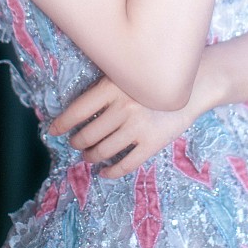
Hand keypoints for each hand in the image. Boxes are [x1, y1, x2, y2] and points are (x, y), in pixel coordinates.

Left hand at [48, 75, 196, 178]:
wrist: (195, 84)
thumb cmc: (155, 78)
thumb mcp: (127, 75)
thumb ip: (105, 90)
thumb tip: (78, 112)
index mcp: (112, 87)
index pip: (77, 110)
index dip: (62, 123)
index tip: (52, 131)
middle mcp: (122, 108)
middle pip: (88, 134)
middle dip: (77, 142)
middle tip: (76, 144)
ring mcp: (137, 127)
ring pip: (103, 151)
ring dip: (91, 156)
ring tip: (89, 155)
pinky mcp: (152, 143)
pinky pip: (125, 165)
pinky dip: (110, 172)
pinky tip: (104, 172)